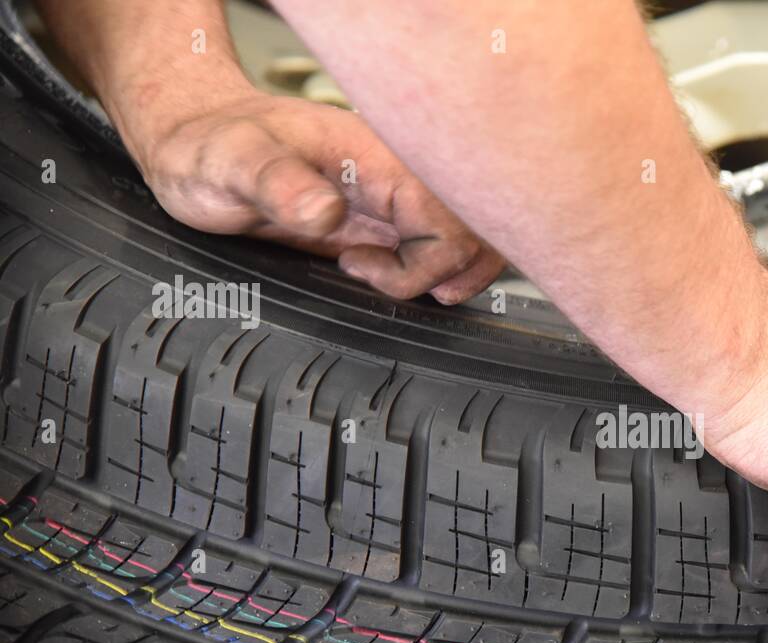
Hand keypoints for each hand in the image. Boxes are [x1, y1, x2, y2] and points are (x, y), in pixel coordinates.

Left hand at [133, 89, 504, 303]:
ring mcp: (397, 197)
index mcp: (378, 158)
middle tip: (392, 283)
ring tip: (396, 280)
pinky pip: (444, 245)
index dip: (421, 263)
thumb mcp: (228, 164)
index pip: (449, 221)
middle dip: (453, 271)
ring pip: (473, 239)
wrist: (194, 141)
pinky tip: (387, 271)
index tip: (355, 265)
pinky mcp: (388, 217)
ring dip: (451, 273)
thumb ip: (276, 183)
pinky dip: (436, 270)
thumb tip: (326, 213)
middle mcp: (399, 175)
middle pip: (479, 232)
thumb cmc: (207, 146)